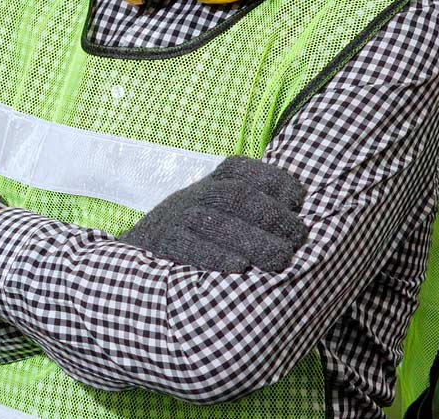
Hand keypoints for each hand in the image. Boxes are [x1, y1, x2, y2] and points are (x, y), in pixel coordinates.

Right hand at [120, 156, 307, 273]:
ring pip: (216, 221)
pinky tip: (241, 267)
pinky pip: (188, 246)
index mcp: (212, 182)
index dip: (274, 180)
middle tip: (297, 239)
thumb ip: (253, 207)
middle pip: (236, 196)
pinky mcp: (163, 243)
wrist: (137, 253)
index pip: (243, 170)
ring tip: (280, 259)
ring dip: (253, 240)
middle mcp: (196, 195)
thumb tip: (300, 216)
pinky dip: (215, 255)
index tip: (298, 199)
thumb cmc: (197, 233)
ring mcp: (177, 217)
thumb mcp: (218, 209)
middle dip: (272, 216)